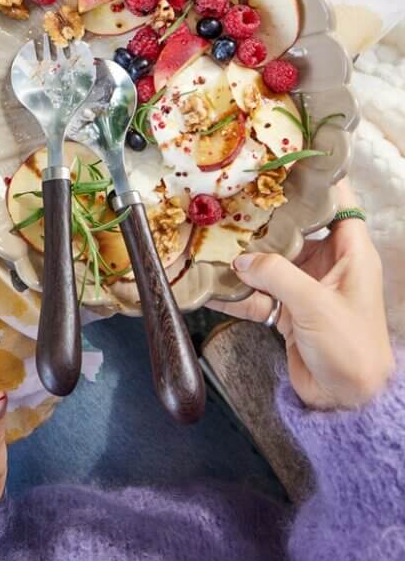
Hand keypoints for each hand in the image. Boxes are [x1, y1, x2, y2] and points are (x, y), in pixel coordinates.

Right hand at [210, 179, 392, 410]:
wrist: (349, 403)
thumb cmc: (351, 349)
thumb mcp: (315, 305)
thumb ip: (276, 275)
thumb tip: (241, 260)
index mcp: (351, 253)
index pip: (337, 202)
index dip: (315, 179)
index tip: (284, 157)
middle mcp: (329, 264)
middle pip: (293, 228)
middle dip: (263, 215)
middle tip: (231, 193)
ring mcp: (306, 288)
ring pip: (270, 260)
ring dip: (243, 254)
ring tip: (210, 235)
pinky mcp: (288, 312)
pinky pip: (258, 293)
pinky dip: (235, 290)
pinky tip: (209, 283)